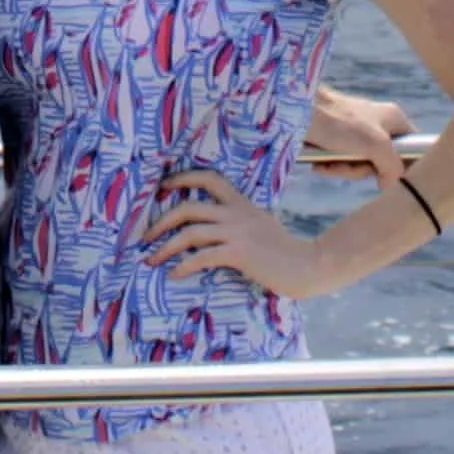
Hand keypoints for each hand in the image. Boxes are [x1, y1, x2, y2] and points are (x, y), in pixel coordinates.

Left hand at [141, 169, 332, 298]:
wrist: (307, 265)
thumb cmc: (285, 251)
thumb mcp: (261, 224)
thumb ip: (240, 221)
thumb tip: (215, 228)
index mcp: (241, 203)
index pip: (209, 178)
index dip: (183, 178)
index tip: (163, 186)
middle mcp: (236, 213)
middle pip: (188, 207)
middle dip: (162, 221)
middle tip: (146, 236)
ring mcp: (237, 232)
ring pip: (190, 232)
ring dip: (166, 247)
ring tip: (152, 259)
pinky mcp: (239, 253)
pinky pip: (201, 256)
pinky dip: (184, 265)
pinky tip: (175, 274)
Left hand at [301, 78, 416, 180]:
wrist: (295, 111)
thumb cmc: (339, 122)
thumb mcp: (376, 145)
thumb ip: (392, 166)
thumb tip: (389, 184)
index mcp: (394, 119)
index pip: (414, 147)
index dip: (407, 165)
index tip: (394, 178)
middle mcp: (378, 125)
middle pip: (384, 163)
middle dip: (363, 170)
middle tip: (350, 165)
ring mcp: (356, 133)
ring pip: (360, 166)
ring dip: (343, 169)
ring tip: (328, 163)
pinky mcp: (336, 140)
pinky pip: (341, 163)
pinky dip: (331, 166)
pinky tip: (319, 165)